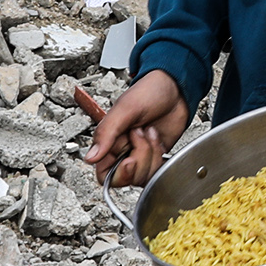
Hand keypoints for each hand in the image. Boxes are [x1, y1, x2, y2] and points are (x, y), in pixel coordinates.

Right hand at [88, 69, 189, 187]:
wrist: (175, 88)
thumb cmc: (148, 91)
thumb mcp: (125, 109)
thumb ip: (106, 133)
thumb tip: (90, 158)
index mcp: (108, 141)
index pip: (104, 173)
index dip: (117, 173)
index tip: (129, 161)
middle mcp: (123, 151)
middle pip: (126, 177)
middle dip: (139, 159)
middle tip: (141, 135)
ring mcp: (140, 154)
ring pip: (143, 176)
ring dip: (150, 154)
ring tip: (150, 132)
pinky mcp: (156, 156)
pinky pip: (156, 172)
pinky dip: (160, 158)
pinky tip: (157, 139)